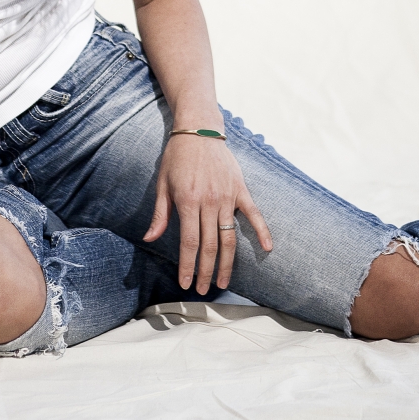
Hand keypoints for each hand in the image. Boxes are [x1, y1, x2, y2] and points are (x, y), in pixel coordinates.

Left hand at [143, 134, 272, 293]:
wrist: (199, 129)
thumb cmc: (177, 157)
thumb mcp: (162, 183)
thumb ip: (160, 213)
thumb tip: (150, 238)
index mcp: (188, 201)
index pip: (189, 242)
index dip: (187, 266)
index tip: (185, 283)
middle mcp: (209, 202)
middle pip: (209, 245)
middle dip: (205, 271)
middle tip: (202, 290)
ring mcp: (227, 196)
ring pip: (229, 237)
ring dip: (226, 263)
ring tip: (223, 282)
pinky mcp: (240, 189)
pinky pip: (254, 214)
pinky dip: (262, 231)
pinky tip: (268, 249)